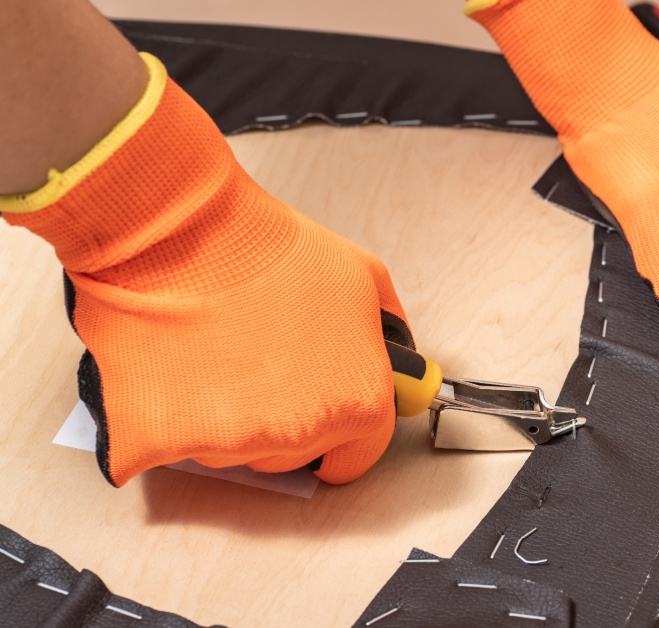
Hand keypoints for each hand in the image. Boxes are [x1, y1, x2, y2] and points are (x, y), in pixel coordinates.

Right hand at [2, 54, 409, 485]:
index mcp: (360, 403)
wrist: (183, 234)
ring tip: (214, 353)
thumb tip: (399, 367)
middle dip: (279, 419)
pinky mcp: (166, 443)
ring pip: (235, 453)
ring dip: (224, 419)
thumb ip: (386, 336)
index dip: (338, 433)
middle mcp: (301, 434)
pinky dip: (167, 424)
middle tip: (258, 360)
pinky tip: (171, 375)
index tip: (320, 415)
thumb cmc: (267, 249)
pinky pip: (173, 452)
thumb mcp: (364, 280)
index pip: (357, 454)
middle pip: (293, 455)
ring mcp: (233, 445)